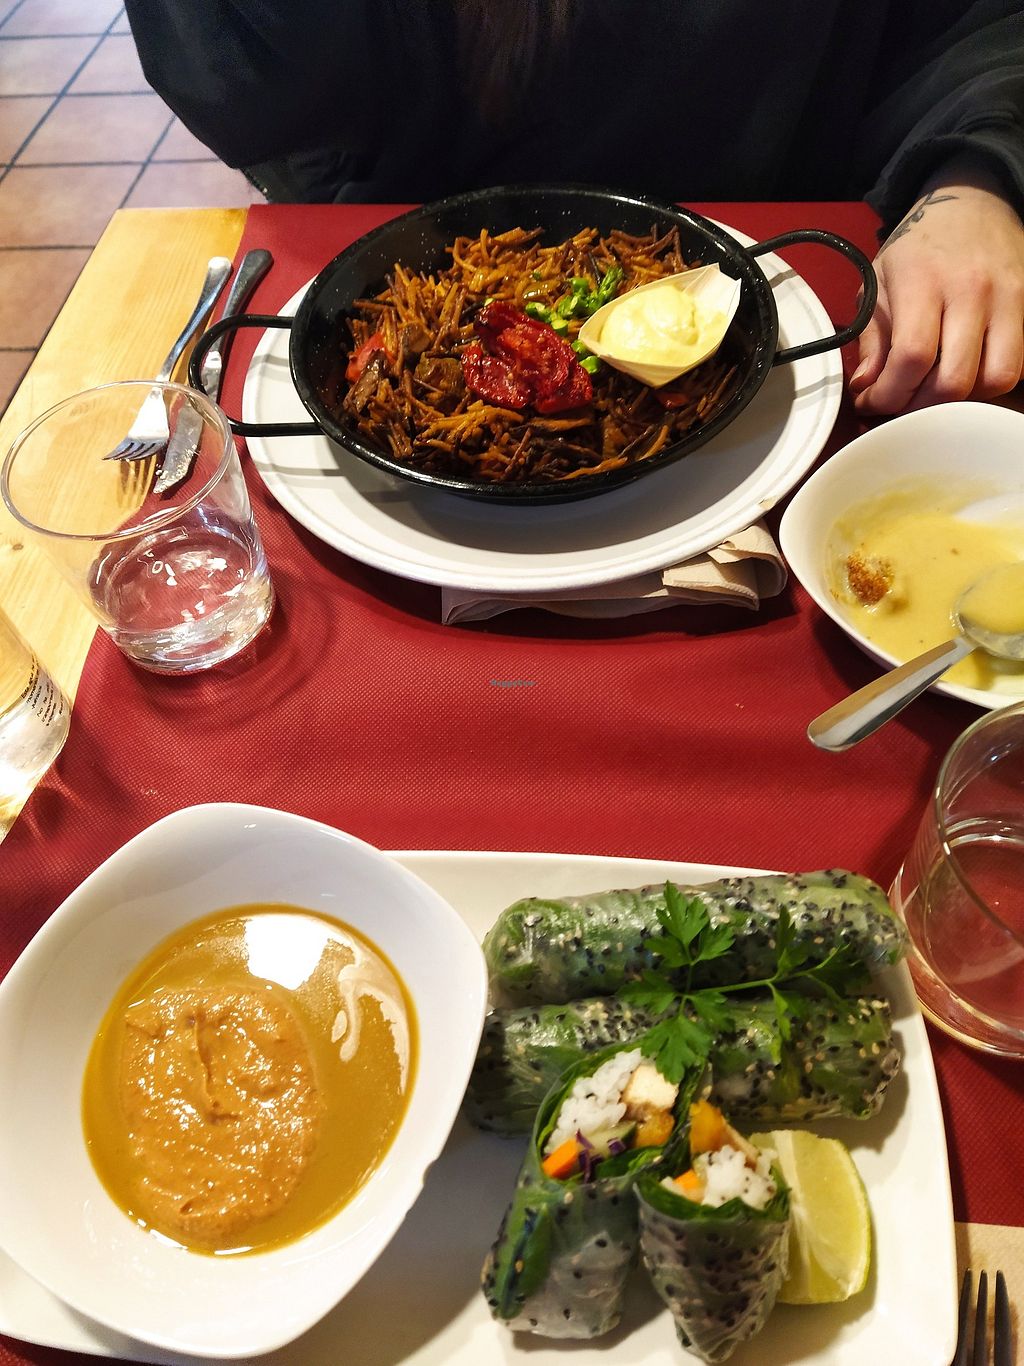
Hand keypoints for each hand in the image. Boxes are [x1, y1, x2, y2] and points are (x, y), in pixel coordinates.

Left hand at [849, 155, 1023, 414]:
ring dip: (961, 401)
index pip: (912, 356)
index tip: (871, 402)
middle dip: (920, 406)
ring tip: (934, 392)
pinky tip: (963, 376)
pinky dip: (988, 384)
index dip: (890, 394)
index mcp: (924, 281)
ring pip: (996, 378)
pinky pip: (1017, 365)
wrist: (971, 203)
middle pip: (955, 380)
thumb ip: (871, 339)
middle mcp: (971, 291)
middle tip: (901, 403)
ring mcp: (1008, 299)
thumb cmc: (919, 248)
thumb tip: (866, 387)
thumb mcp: (879, 282)